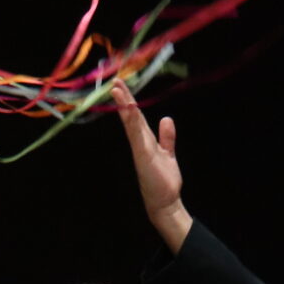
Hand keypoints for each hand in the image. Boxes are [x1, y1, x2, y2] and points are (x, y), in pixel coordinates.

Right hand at [110, 80, 189, 249]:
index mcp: (145, 141)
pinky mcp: (143, 155)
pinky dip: (133, 122)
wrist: (165, 202)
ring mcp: (140, 149)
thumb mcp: (168, 154)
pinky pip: (137, 135)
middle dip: (123, 99)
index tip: (123, 85)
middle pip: (130, 117)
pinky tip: (130, 110)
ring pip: (131, 123)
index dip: (130, 101)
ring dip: (125, 106)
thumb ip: (167, 137)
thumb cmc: (164, 181)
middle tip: (115, 81)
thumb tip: (166, 119)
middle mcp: (140, 143)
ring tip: (117, 90)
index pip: (136, 117)